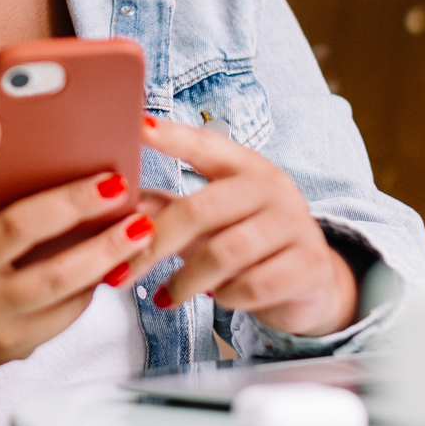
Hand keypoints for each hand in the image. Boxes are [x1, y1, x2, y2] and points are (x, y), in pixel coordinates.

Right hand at [0, 112, 154, 425]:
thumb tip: (35, 148)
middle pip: (16, 230)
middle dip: (71, 203)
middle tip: (116, 182)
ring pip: (55, 279)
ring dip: (105, 250)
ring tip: (140, 224)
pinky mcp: (16, 343)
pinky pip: (66, 309)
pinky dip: (95, 280)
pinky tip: (119, 258)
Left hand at [113, 116, 356, 337]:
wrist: (310, 282)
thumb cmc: (248, 244)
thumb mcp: (209, 221)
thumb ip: (165, 208)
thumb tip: (114, 201)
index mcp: (244, 166)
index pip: (204, 145)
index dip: (171, 136)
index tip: (137, 125)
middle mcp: (271, 187)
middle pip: (199, 209)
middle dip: (154, 244)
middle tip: (121, 272)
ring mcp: (294, 224)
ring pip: (224, 253)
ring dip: (186, 281)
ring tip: (167, 296)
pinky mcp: (308, 264)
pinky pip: (252, 285)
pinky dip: (226, 298)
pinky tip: (218, 299)